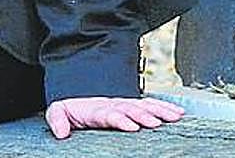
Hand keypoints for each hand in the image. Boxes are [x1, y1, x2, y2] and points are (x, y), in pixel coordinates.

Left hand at [44, 96, 184, 138]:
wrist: (78, 101)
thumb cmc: (71, 111)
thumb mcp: (58, 111)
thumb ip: (57, 119)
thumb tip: (60, 133)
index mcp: (96, 109)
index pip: (109, 113)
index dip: (120, 119)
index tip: (132, 126)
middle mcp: (113, 104)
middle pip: (130, 108)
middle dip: (143, 115)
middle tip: (156, 123)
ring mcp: (124, 104)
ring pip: (143, 105)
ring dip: (158, 110)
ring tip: (173, 116)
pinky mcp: (132, 107)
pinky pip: (150, 104)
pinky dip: (164, 107)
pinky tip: (177, 113)